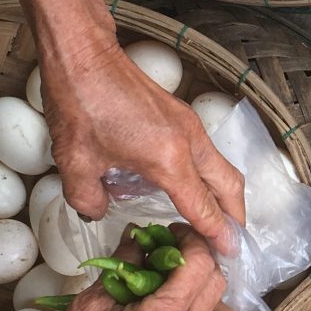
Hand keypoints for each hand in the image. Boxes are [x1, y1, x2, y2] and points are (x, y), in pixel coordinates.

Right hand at [15, 227, 241, 310]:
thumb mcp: (91, 302)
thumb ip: (122, 265)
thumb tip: (139, 236)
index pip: (199, 267)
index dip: (192, 242)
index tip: (178, 234)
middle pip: (217, 288)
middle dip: (201, 263)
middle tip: (178, 256)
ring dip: (213, 302)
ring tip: (185, 295)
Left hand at [40, 40, 245, 254]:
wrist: (83, 55)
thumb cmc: (79, 105)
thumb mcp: (75, 163)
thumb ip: (89, 200)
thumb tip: (97, 212)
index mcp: (168, 159)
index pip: (203, 206)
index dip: (216, 234)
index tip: (228, 254)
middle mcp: (189, 142)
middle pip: (230, 185)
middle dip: (235, 216)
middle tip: (232, 241)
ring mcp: (188, 125)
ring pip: (221, 167)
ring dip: (224, 195)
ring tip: (215, 219)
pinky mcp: (180, 115)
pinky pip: (206, 153)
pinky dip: (208, 176)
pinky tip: (188, 187)